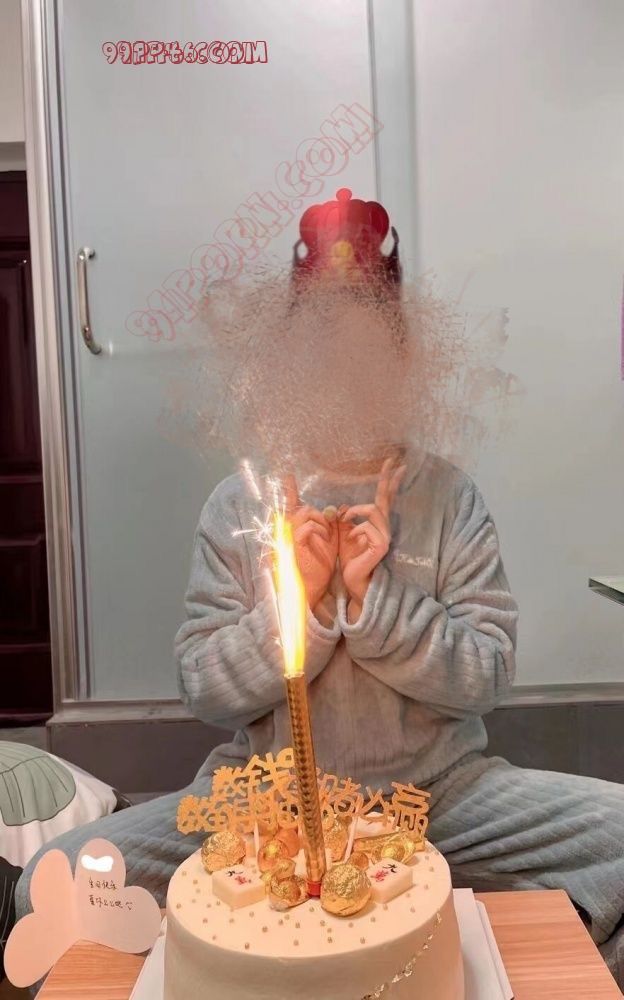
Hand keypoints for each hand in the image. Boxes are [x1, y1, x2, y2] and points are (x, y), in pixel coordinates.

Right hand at [285, 476, 338, 612]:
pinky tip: (324, 540)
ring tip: (326, 535)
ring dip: (320, 521)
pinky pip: (306, 528)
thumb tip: (336, 509)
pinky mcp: (292, 546)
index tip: (288, 476)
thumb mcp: (328, 543)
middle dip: (319, 514)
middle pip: (302, 508)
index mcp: (296, 530)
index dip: (289, 490)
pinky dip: (318, 530)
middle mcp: (288, 532)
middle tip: (329, 527)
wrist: (312, 590)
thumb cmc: (318, 568)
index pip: (291, 505)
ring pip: (304, 513)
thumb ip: (331, 525)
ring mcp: (288, 538)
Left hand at [338, 458, 405, 616]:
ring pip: (373, 510)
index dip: (389, 481)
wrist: (353, 581)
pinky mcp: (381, 546)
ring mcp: (385, 536)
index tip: (393, 463)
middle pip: (384, 499)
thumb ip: (345, 519)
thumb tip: (342, 507)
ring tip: (345, 520)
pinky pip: (368, 527)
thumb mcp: (343, 534)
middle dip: (387, 479)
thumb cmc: (349, 558)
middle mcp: (384, 528)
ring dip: (355, 512)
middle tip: (392, 461)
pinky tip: (352, 540)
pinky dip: (355, 530)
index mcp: (375, 523)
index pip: (384, 498)